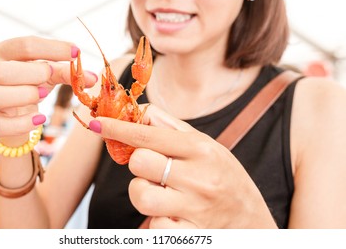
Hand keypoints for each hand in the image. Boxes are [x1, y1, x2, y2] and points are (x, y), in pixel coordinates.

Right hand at [0, 36, 96, 144]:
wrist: (18, 112)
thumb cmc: (32, 83)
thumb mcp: (50, 74)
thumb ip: (68, 73)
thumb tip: (92, 77)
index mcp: (5, 53)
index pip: (23, 45)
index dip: (52, 48)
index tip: (76, 52)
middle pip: (2, 72)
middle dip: (31, 74)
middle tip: (49, 76)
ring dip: (22, 96)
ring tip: (43, 95)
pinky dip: (21, 123)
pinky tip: (41, 119)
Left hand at [90, 105, 276, 228]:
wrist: (252, 222)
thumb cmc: (225, 178)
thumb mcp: (208, 147)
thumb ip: (173, 128)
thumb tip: (141, 111)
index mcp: (202, 150)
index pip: (149, 134)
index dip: (118, 128)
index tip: (95, 123)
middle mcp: (199, 178)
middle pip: (139, 162)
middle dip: (137, 163)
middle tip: (153, 169)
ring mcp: (194, 210)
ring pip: (140, 194)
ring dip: (142, 193)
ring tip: (162, 193)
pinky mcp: (189, 235)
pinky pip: (152, 225)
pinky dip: (155, 219)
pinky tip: (173, 215)